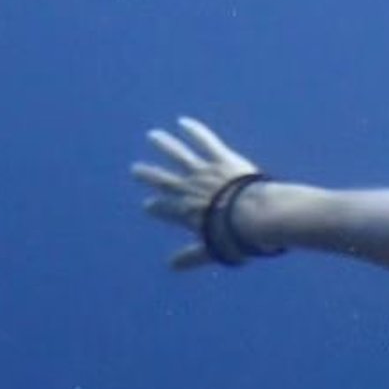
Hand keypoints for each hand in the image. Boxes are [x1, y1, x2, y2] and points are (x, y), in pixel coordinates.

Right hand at [133, 117, 262, 271]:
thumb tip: (171, 266)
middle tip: (135, 169)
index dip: (156, 208)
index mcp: (186, 213)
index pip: (165, 210)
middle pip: (164, 180)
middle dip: (149, 175)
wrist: (252, 216)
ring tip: (153, 136)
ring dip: (165, 145)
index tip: (148, 206)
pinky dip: (195, 131)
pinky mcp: (221, 159)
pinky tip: (183, 122)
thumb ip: (191, 257)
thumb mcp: (211, 250)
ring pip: (180, 155)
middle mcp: (190, 189)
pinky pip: (206, 142)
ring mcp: (204, 172)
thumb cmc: (235, 237)